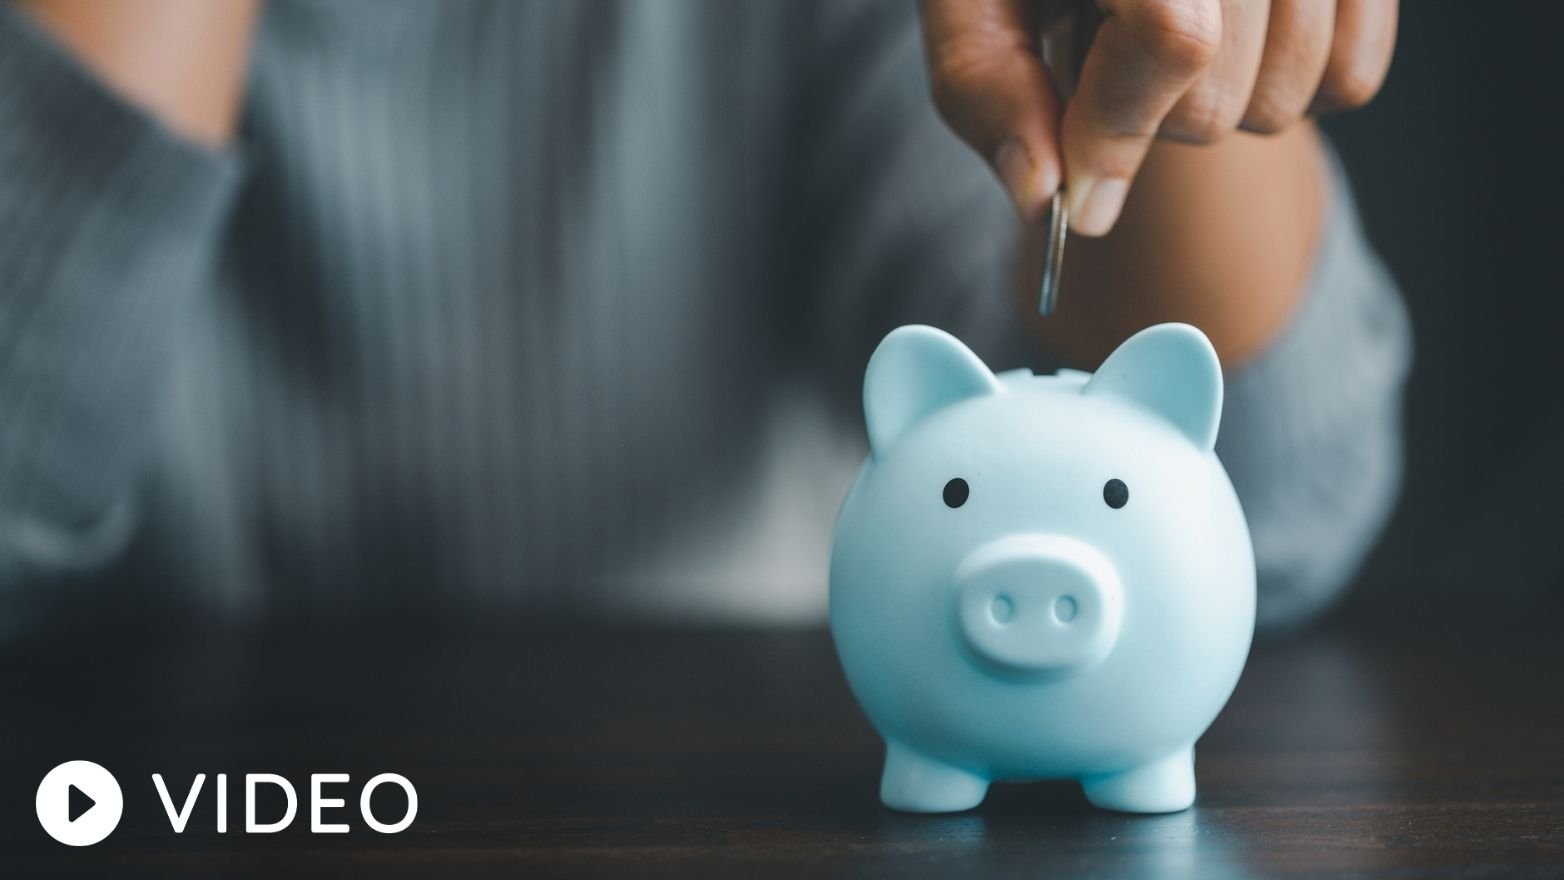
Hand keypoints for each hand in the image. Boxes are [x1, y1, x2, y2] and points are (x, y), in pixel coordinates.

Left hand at [920, 0, 1396, 235]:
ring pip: (1289, 96)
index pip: (1174, 39)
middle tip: (1108, 58)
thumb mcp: (971, 6)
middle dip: (1146, 117)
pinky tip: (1233, 45)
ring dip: (1215, 106)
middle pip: (1220, 96)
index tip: (1076, 176)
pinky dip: (1291, 89)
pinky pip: (1354, 76)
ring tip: (1168, 35)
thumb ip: (989, 92)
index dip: (1116, 129)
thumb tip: (1045, 198)